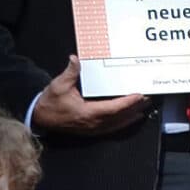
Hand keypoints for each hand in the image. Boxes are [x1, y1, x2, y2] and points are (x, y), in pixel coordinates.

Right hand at [30, 60, 148, 138]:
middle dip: (135, 107)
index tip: (139, 95)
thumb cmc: (50, 102)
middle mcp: (94, 123)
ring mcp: (94, 129)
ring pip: (119, 124)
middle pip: (121, 117)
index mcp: (87, 113)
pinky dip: (126, 122)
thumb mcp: (58, 85)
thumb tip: (75, 59)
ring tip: (145, 106)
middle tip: (149, 97)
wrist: (41, 118)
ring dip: (133, 115)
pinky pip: (114, 128)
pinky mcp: (93, 130)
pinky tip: (133, 117)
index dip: (128, 102)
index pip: (114, 108)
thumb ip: (70, 73)